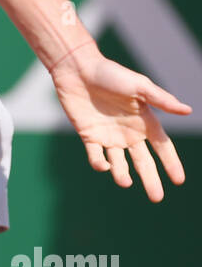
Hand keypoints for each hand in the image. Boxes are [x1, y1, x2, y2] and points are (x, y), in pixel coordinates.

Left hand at [49, 42, 190, 200]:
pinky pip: (96, 156)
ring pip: (119, 163)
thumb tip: (187, 111)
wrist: (78, 69)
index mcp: (144, 120)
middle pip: (143, 161)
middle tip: (156, 198)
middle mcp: (128, 131)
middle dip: (150, 179)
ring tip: (125, 182)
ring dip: (123, 174)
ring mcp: (108, 135)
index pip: (162, 146)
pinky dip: (99, 164)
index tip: (179, 181)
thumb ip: (161, 100)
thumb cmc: (111, 74)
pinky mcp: (89, 136)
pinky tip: (104, 166)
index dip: (171, 163)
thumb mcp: (139, 86)